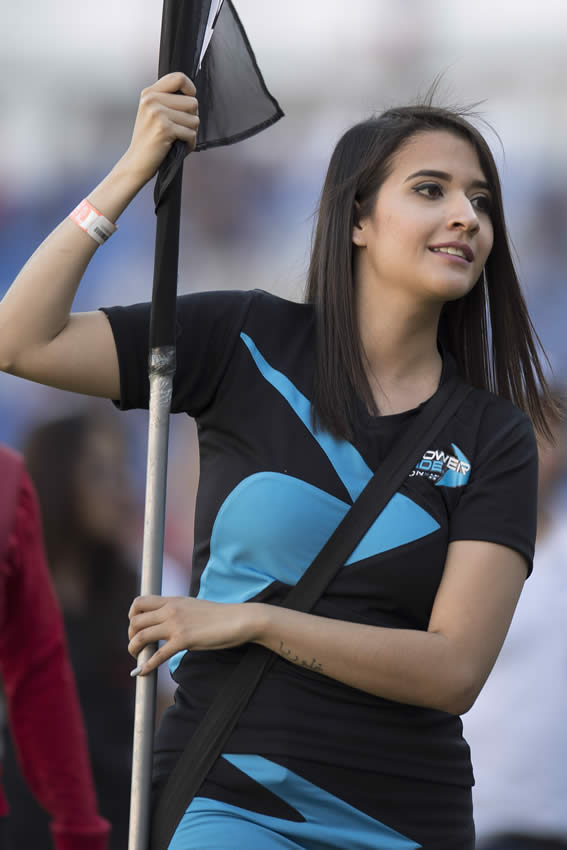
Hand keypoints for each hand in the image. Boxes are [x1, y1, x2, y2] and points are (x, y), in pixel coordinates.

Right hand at [121, 72, 199, 186]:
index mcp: (149, 93)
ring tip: (177, 139)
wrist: (136, 162)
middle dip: (192, 118)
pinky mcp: (164, 128)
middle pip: (193, 102)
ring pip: (195, 119)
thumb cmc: (150, 140)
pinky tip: (177, 147)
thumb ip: (169, 101)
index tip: (190, 101)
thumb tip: (194, 97)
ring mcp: (157, 113)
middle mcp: (152, 100)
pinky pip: (191, 134)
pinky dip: (189, 144)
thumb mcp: (154, 113)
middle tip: (179, 129)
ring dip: (191, 133)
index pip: (179, 77)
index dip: (191, 89)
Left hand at [128, 595, 261, 675]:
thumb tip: (167, 622)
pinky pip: (157, 655)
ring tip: (137, 658)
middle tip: (137, 646)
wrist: (238, 619)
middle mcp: (170, 610)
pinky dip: (146, 665)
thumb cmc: (220, 616)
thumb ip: (178, 611)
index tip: (136, 628)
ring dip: (134, 650)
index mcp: (173, 600)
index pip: (139, 602)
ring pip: (141, 637)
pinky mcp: (184, 640)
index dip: (132, 616)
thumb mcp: (193, 606)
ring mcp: (176, 624)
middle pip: (135, 621)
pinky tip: (143, 672)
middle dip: (131, 636)